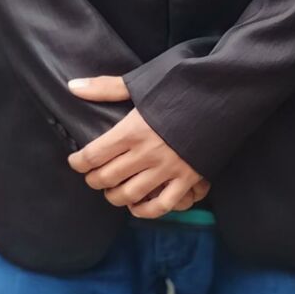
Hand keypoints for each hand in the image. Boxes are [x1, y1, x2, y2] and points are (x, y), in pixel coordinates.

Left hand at [65, 75, 210, 218]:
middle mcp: (146, 153)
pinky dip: (145, 210)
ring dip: (114, 196)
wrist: (222, 94)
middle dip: (94, 179)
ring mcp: (167, 169)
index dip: (78, 162)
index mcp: (132, 130)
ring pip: (129, 194)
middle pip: (107, 177)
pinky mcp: (187, 178)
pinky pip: (161, 205)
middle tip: (92, 175)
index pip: (93, 156)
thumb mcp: (141, 83)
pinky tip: (136, 206)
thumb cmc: (179, 85)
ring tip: (111, 189)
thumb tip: (72, 86)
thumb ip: (105, 88)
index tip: (75, 161)